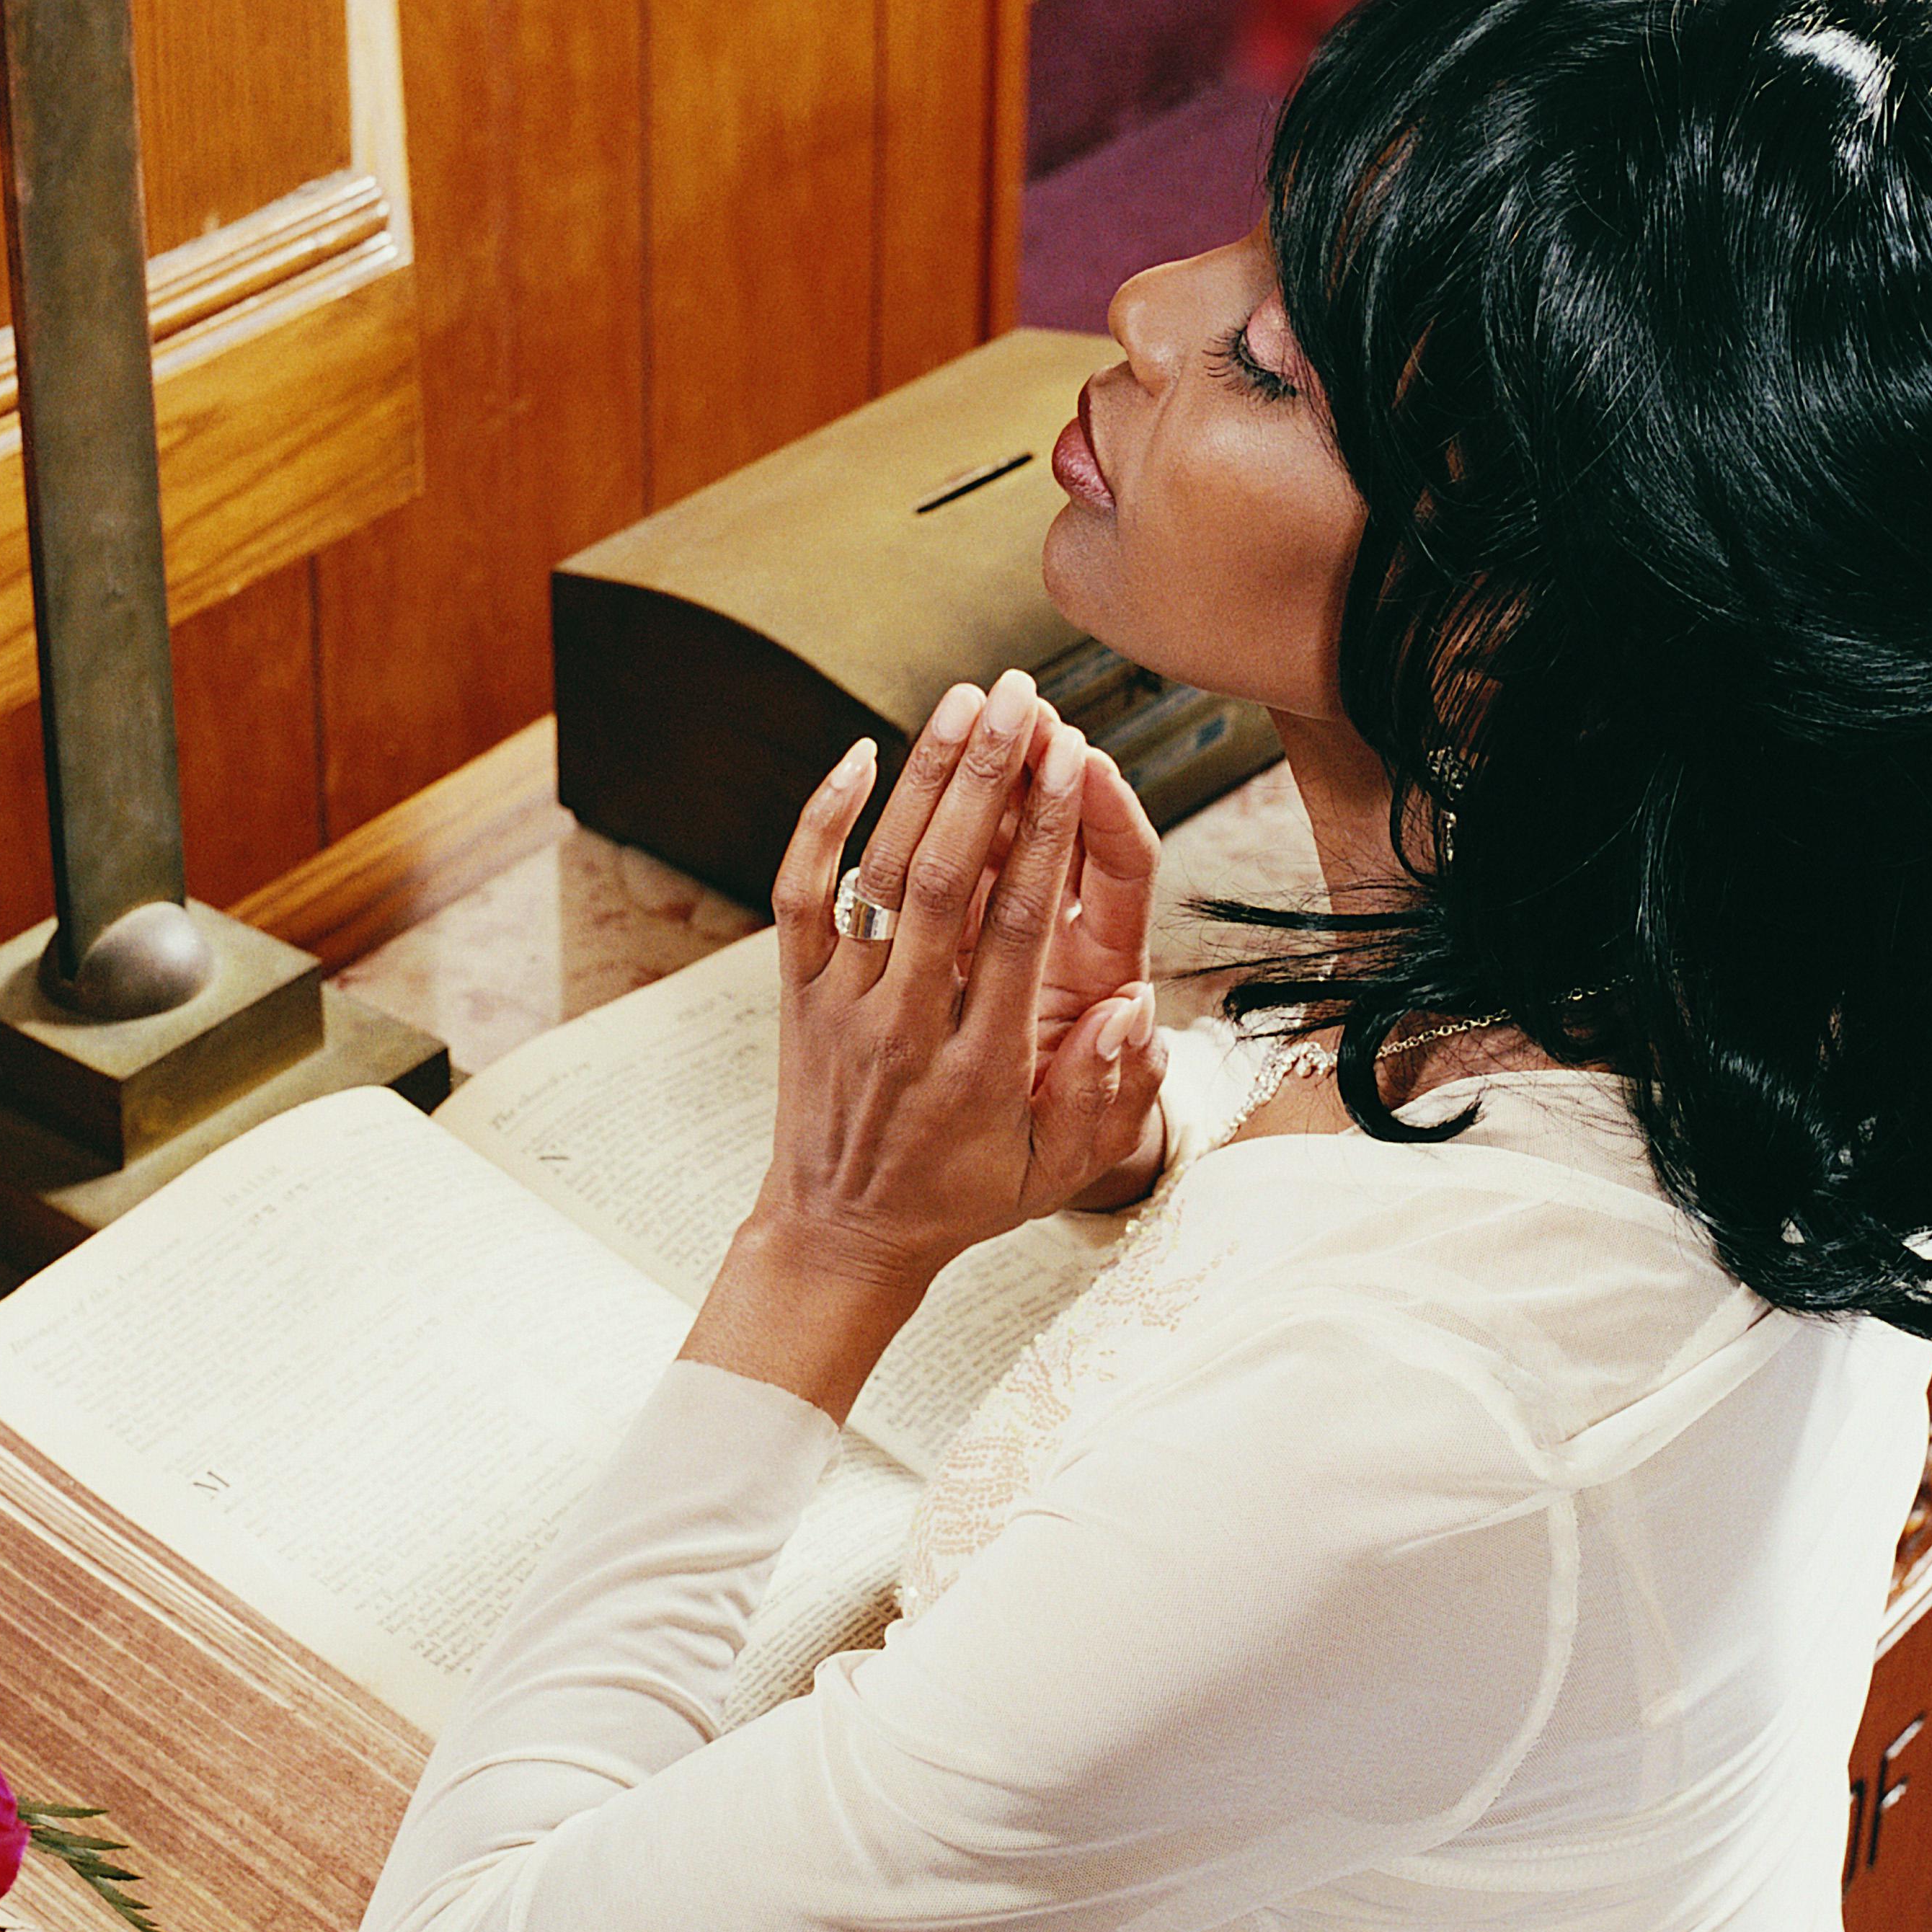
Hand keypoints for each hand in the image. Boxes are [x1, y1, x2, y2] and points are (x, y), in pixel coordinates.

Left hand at [685, 675, 1170, 1419]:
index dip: (1045, 836)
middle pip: (944, 880)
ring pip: (876, 874)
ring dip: (923, 778)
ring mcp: (839, 1005)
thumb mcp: (1053, 1175)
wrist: (840, 1235)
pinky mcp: (794, 992)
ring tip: (967, 700)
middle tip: (1024, 696)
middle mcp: (901, 1026)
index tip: (1073, 759)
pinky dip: (822, 821)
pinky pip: (799, 893)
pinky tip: (859, 754)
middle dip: (987, 778)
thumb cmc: (960, 1197)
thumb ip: (1106, 1097)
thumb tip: (1137, 1007)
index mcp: (975, 1067)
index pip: (1013, 930)